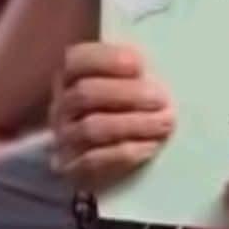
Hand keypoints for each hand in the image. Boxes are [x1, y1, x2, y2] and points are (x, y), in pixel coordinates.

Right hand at [50, 42, 174, 191]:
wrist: (111, 157)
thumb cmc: (126, 110)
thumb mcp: (128, 84)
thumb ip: (136, 71)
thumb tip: (165, 58)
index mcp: (71, 77)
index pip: (77, 60)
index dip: (106, 60)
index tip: (139, 65)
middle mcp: (62, 106)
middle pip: (86, 93)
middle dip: (127, 94)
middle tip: (161, 98)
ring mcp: (65, 138)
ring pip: (92, 128)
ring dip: (133, 124)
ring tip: (164, 123)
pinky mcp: (73, 169)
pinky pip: (94, 161)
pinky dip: (125, 153)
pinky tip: (149, 147)